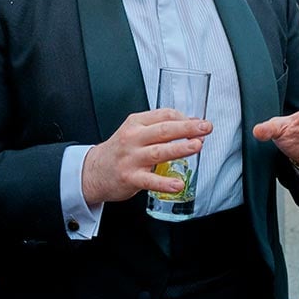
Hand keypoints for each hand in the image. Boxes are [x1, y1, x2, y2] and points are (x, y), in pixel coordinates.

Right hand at [81, 109, 212, 204]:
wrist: (93, 171)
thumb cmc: (120, 151)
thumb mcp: (136, 132)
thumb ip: (160, 127)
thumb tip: (191, 122)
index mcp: (136, 123)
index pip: (163, 115)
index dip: (184, 118)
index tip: (199, 123)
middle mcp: (133, 139)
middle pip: (164, 130)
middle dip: (187, 128)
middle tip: (205, 128)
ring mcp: (131, 159)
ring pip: (158, 151)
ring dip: (179, 148)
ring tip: (196, 146)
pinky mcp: (130, 178)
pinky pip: (149, 180)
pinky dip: (164, 183)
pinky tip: (177, 184)